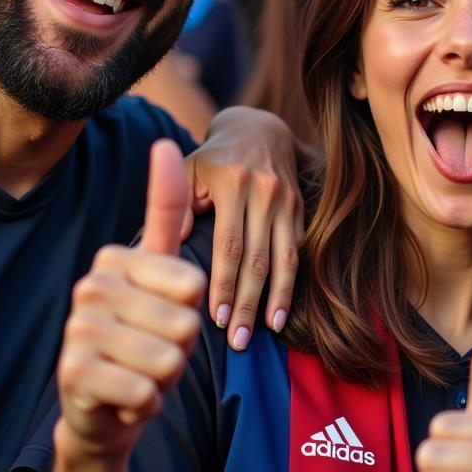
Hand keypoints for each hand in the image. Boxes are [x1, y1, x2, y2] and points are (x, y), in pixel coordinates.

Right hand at [56, 140, 205, 460]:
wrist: (107, 405)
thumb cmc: (147, 334)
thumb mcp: (165, 275)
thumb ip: (168, 214)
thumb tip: (167, 142)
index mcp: (118, 257)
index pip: (192, 282)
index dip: (193, 311)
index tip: (168, 313)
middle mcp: (92, 285)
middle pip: (186, 322)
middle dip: (182, 349)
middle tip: (154, 350)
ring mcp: (78, 327)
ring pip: (167, 358)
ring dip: (166, 377)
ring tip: (141, 371)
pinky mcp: (72, 372)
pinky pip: (143, 390)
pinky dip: (146, 402)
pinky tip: (125, 397)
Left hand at [183, 106, 303, 349]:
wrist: (259, 130)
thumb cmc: (212, 159)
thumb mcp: (188, 172)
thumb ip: (177, 207)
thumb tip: (169, 249)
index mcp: (232, 182)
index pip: (229, 244)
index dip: (224, 284)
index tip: (215, 318)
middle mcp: (265, 191)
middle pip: (258, 258)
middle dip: (248, 302)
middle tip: (237, 341)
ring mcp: (288, 199)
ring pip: (284, 258)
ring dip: (277, 299)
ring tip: (268, 332)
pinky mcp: (301, 208)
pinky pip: (298, 251)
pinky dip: (291, 283)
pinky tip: (282, 311)